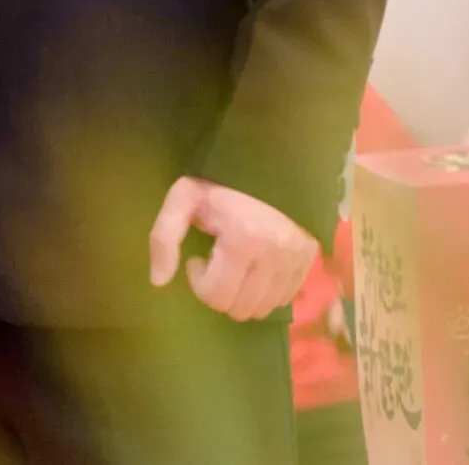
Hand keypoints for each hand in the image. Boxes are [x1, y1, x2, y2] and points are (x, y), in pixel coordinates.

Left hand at [149, 177, 317, 319]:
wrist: (267, 160)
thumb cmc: (221, 180)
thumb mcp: (183, 198)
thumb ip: (164, 237)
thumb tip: (158, 282)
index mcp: (244, 239)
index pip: (216, 296)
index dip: (199, 280)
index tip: (199, 257)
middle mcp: (276, 255)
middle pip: (239, 309)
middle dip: (221, 290)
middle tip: (218, 262)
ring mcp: (297, 259)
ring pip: (263, 309)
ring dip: (243, 294)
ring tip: (236, 264)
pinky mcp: (310, 260)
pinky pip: (284, 300)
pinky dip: (266, 292)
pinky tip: (256, 266)